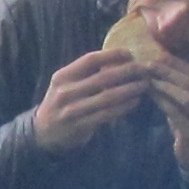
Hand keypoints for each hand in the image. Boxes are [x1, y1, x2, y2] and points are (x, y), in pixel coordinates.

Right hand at [30, 48, 152, 151]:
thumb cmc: (62, 103)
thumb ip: (86, 74)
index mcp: (63, 76)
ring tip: (144, 85)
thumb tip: (117, 60)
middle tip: (145, 69)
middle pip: (102, 78)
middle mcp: (66, 92)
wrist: (43, 133)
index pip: (90, 60)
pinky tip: (135, 101)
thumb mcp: (66, 84)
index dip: (111, 55)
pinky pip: (107, 114)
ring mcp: (72, 110)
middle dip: (127, 72)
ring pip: (107, 97)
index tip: (130, 54)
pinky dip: (123, 107)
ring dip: (130, 90)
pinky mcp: (80, 126)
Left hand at [144, 50, 188, 171]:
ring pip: (187, 97)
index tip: (157, 54)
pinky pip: (178, 115)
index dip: (177, 62)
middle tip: (149, 64)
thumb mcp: (188, 100)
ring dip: (166, 86)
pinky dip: (164, 103)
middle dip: (169, 71)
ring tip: (149, 78)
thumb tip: (158, 60)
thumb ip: (179, 83)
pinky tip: (152, 96)